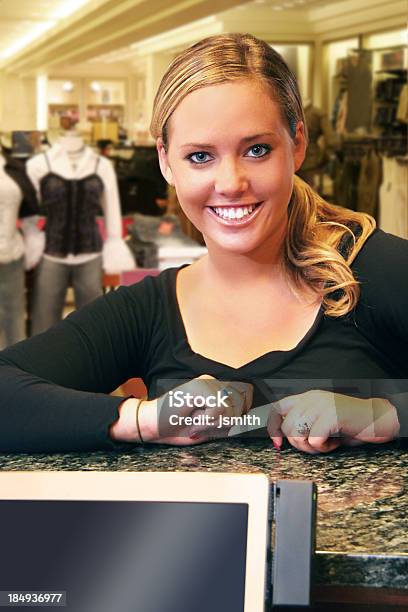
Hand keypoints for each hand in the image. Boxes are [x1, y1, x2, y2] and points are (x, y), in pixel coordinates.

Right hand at [139, 375, 252, 444]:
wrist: (152, 425)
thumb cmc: (176, 428)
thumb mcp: (209, 428)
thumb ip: (228, 423)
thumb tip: (250, 422)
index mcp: (215, 389)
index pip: (243, 400)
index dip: (242, 417)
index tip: (232, 427)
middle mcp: (212, 382)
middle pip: (240, 406)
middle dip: (225, 422)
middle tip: (202, 425)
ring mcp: (205, 382)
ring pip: (230, 408)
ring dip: (214, 422)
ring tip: (195, 422)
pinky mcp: (199, 387)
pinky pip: (219, 407)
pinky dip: (208, 419)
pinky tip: (194, 419)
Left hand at [267, 390, 399, 453]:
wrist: (376, 418)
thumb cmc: (350, 422)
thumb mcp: (322, 418)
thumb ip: (304, 422)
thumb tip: (282, 437)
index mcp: (308, 397)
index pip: (278, 407)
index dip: (273, 426)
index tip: (277, 442)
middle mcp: (312, 398)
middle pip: (287, 426)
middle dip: (298, 443)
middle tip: (314, 445)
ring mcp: (321, 406)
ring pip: (297, 433)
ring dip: (310, 447)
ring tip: (325, 443)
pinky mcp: (331, 416)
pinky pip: (314, 439)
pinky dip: (323, 447)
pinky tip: (333, 443)